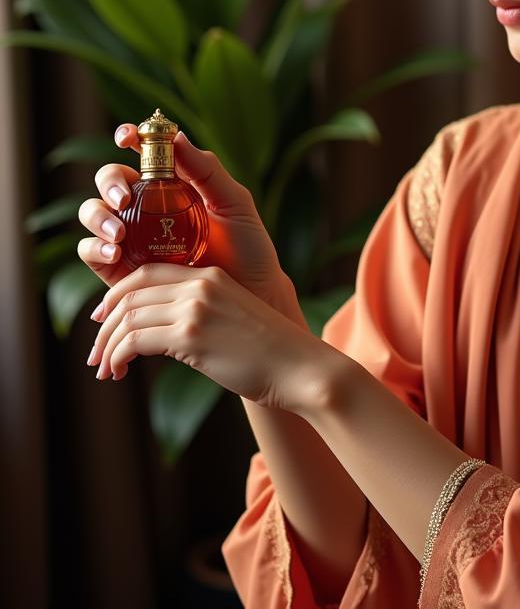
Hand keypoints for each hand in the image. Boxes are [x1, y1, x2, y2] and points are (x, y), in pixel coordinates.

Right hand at [77, 124, 298, 315]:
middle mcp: (147, 207)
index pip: (144, 154)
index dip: (130, 138)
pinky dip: (94, 247)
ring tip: (120, 233)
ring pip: (94, 213)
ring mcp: (132, 237)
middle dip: (110, 182)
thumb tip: (177, 136)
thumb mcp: (234, 203)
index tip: (127, 138)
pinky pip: (92, 252)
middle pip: (110, 181)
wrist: (249, 296)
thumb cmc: (248, 248)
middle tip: (124, 197)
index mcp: (173, 185)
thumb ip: (207, 171)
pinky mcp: (121, 269)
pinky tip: (114, 251)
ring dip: (98, 216)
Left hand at [87, 261, 334, 410]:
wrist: (298, 366)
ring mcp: (195, 308)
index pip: (147, 272)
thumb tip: (163, 334)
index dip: (117, 294)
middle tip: (96, 351)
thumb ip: (199, 313)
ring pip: (127, 318)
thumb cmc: (269, 350)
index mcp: (210, 276)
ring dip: (107, 346)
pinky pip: (134, 341)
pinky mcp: (191, 336)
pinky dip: (117, 357)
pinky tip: (117, 373)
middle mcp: (200, 285)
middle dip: (105, 324)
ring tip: (104, 369)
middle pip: (131, 294)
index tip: (103, 318)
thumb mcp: (232, 317)